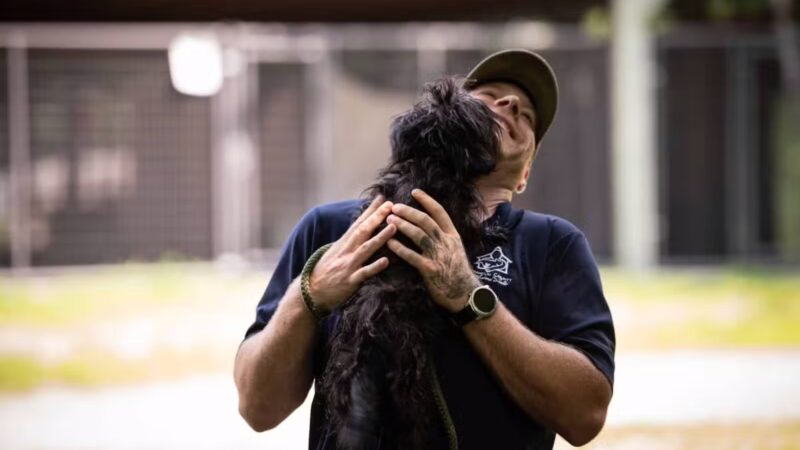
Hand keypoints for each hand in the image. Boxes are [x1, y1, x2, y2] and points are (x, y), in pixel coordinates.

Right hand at [309, 196, 396, 309]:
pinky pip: (364, 273)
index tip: (382, 198)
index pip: (358, 223)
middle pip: (363, 231)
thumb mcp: (336, 251)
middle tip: (391, 205)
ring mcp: (348, 265)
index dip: (370, 210)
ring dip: (380, 237)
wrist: (310, 292)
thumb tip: (362, 228)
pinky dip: (374, 267)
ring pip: (366, 249)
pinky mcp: (350, 281)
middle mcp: (346, 251)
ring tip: (393, 227)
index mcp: (344, 243)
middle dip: (377, 217)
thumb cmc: (326, 271)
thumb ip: (350, 240)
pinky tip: (386, 261)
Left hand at [386, 189, 480, 311]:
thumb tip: (430, 224)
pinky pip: (412, 256)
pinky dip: (400, 248)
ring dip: (402, 225)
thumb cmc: (457, 272)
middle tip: (394, 206)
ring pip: (419, 235)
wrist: (465, 294)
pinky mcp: (430, 270)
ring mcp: (438, 256)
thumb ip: (444, 237)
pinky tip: (390, 243)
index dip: (427, 200)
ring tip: (389, 219)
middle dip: (409, 212)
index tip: (414, 192)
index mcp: (452, 236)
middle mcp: (446, 242)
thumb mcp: (456, 250)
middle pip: (426, 221)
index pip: (439, 212)